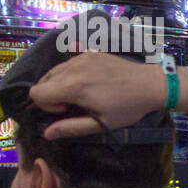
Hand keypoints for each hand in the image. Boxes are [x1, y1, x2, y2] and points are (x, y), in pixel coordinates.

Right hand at [28, 53, 167, 139]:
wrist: (151, 83)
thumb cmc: (128, 107)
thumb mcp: (101, 123)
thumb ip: (71, 127)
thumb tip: (46, 133)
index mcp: (73, 86)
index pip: (36, 93)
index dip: (46, 106)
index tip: (67, 110)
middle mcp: (72, 68)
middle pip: (42, 82)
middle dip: (51, 96)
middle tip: (75, 104)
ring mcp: (80, 58)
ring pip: (53, 72)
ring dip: (59, 85)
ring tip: (82, 94)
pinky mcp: (89, 53)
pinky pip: (66, 64)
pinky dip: (68, 75)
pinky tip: (88, 83)